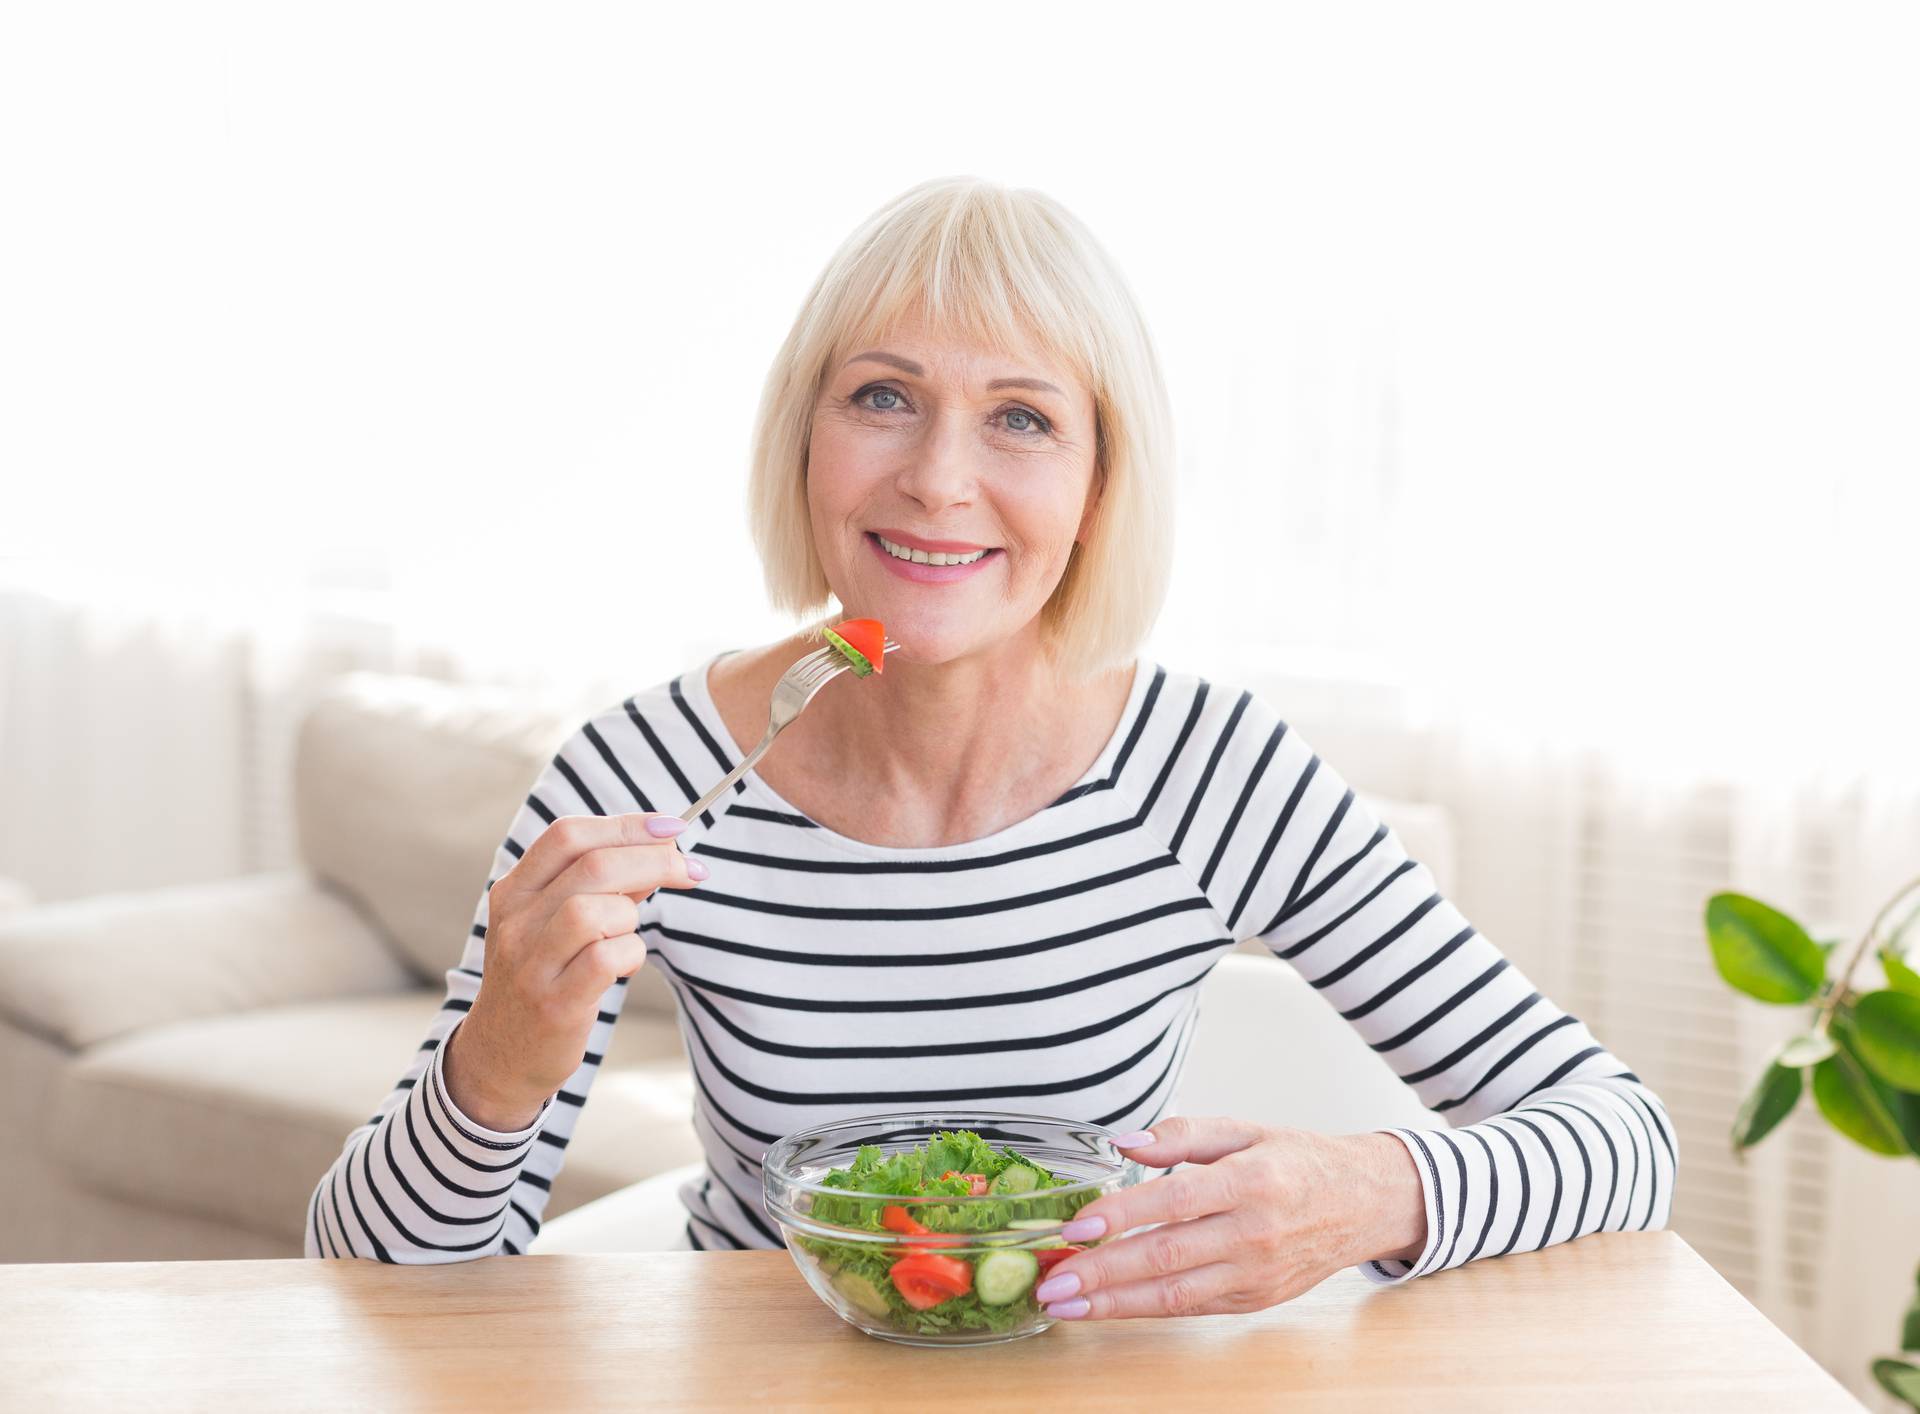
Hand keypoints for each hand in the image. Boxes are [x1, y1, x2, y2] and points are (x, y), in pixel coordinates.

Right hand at [443, 812, 707, 1130]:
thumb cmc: (540, 979)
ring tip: (627, 935)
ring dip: (631, 915)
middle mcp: (516, 921)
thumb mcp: (554, 924)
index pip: (568, 835)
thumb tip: (660, 848)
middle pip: (593, 865)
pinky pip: (606, 958)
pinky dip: (631, 953)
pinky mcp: (555, 1003)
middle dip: (653, 859)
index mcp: (514, 891)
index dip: (627, 825)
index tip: (672, 827)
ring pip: (596, 909)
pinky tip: (624, 964)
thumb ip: (604, 886)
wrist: (500, 1057)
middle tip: (689, 869)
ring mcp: (532, 963)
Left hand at [1030, 1116, 1427, 1319]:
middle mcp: (1254, 1233)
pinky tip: (1106, 1306)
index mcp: (1251, 1180)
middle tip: (1051, 1280)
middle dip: (1102, 1273)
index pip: (1173, 1201)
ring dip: (1113, 1303)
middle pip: (1166, 1258)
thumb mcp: (1246, 1129)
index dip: (1120, 1216)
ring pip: (1174, 1296)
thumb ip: (1182, 1134)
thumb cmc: (1299, 1161)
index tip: (1076, 1226)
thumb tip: (1124, 1142)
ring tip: (1065, 1305)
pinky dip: (1144, 1310)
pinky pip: (1190, 1308)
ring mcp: (1255, 1274)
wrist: (1364, 1204)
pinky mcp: (1254, 1300)